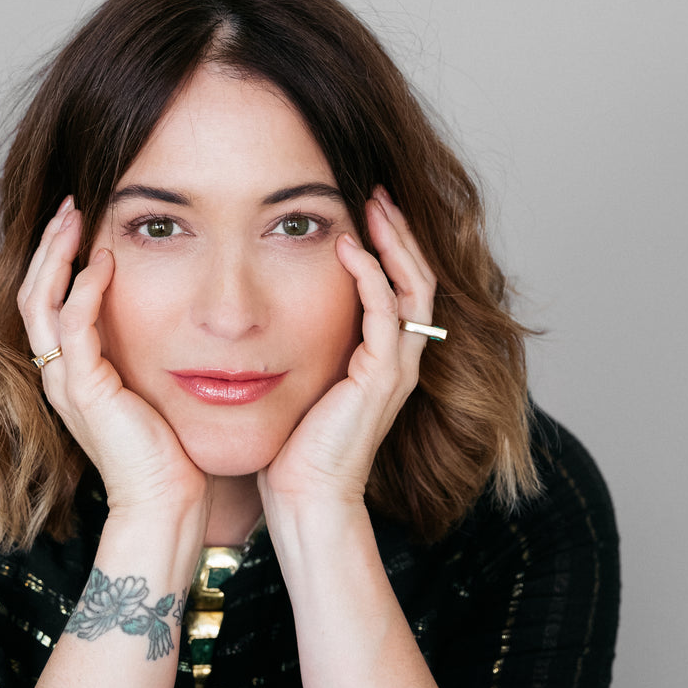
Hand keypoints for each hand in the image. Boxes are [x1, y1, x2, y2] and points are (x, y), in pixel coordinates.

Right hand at [17, 197, 208, 513]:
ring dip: (56, 254)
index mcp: (72, 374)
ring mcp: (65, 382)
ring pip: (41, 302)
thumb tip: (174, 317)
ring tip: (76, 216)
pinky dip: (86, 288)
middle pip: (33, 294)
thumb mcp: (151, 389)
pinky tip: (105, 260)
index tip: (82, 224)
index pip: (49, 304)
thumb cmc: (169, 451)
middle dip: (49, 246)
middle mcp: (59, 375)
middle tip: (70, 205)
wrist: (166, 501)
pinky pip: (74, 325)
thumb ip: (145, 354)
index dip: (57, 262)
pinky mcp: (85, 388)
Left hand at [258, 187, 436, 512]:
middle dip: (398, 232)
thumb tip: (270, 314)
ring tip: (372, 203)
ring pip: (413, 287)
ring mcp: (396, 369)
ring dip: (393, 242)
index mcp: (382, 359)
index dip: (388, 247)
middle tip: (377, 191)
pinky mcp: (382, 379)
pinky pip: (386, 313)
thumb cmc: (294, 447)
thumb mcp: (301, 381)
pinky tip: (346, 247)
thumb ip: (303, 345)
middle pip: (417, 278)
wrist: (305, 496)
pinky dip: (369, 275)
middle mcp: (399, 360)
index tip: (361, 209)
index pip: (400, 288)